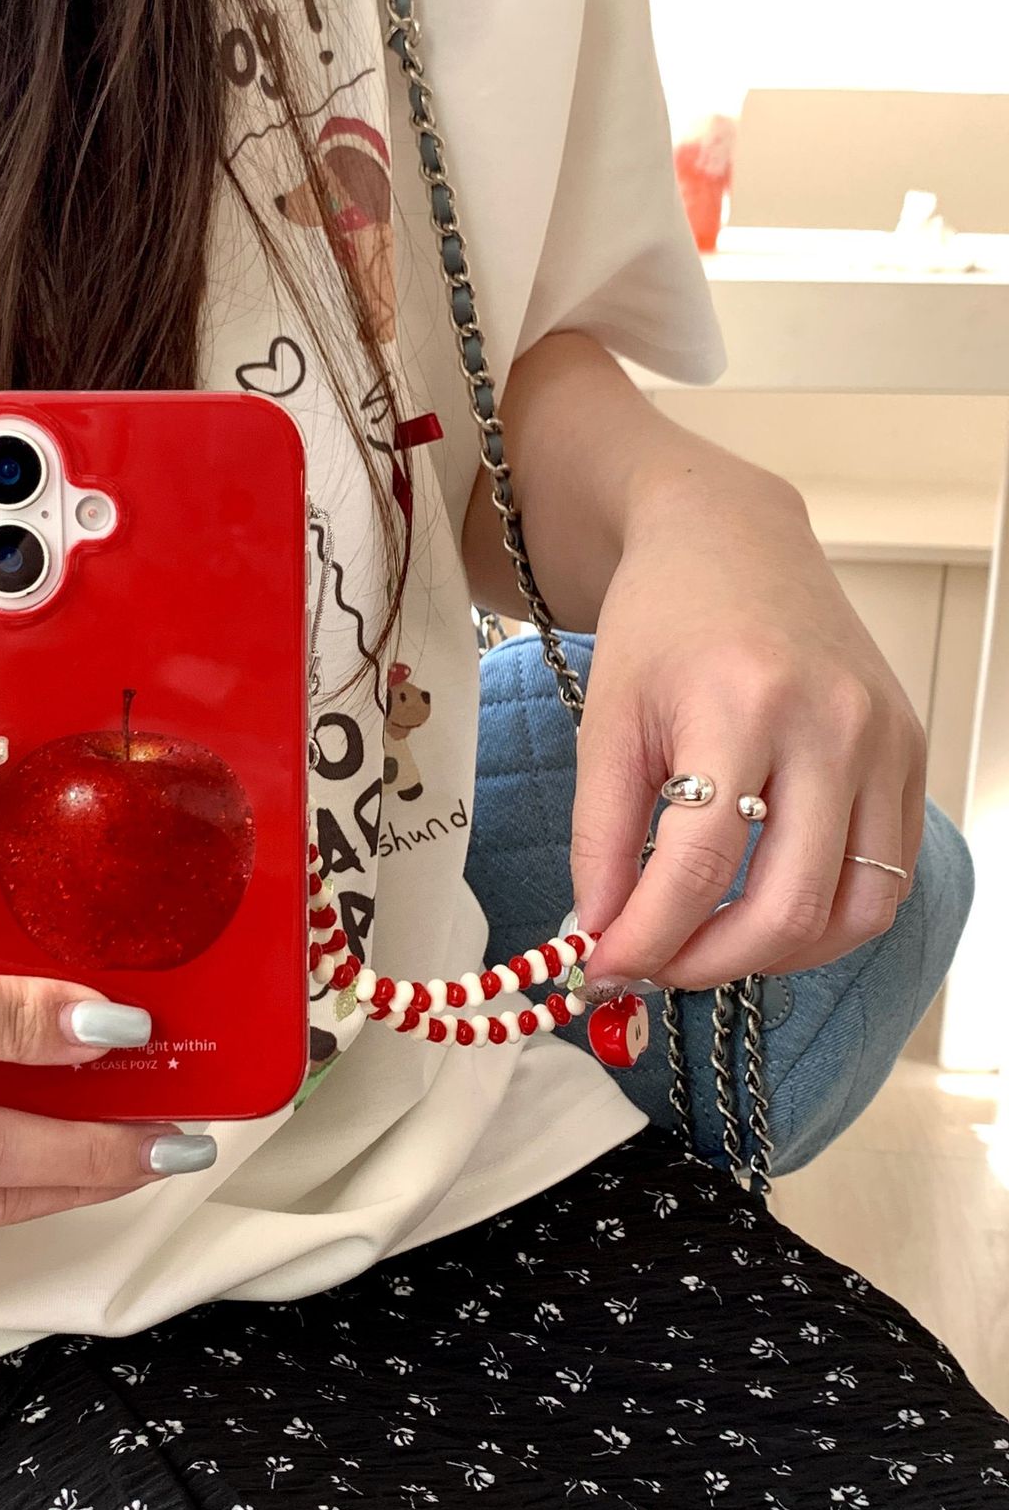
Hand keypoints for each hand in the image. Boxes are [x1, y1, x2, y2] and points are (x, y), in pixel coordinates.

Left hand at [574, 471, 927, 993]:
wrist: (732, 541)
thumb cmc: (662, 625)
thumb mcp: (606, 722)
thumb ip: (599, 837)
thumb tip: (601, 938)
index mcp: (742, 705)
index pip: (698, 868)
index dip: (646, 938)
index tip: (602, 966)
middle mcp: (832, 725)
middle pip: (788, 907)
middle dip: (709, 963)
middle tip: (653, 968)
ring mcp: (886, 741)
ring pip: (853, 910)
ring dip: (776, 956)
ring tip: (707, 945)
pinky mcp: (909, 753)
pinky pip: (885, 877)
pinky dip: (825, 917)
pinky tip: (763, 908)